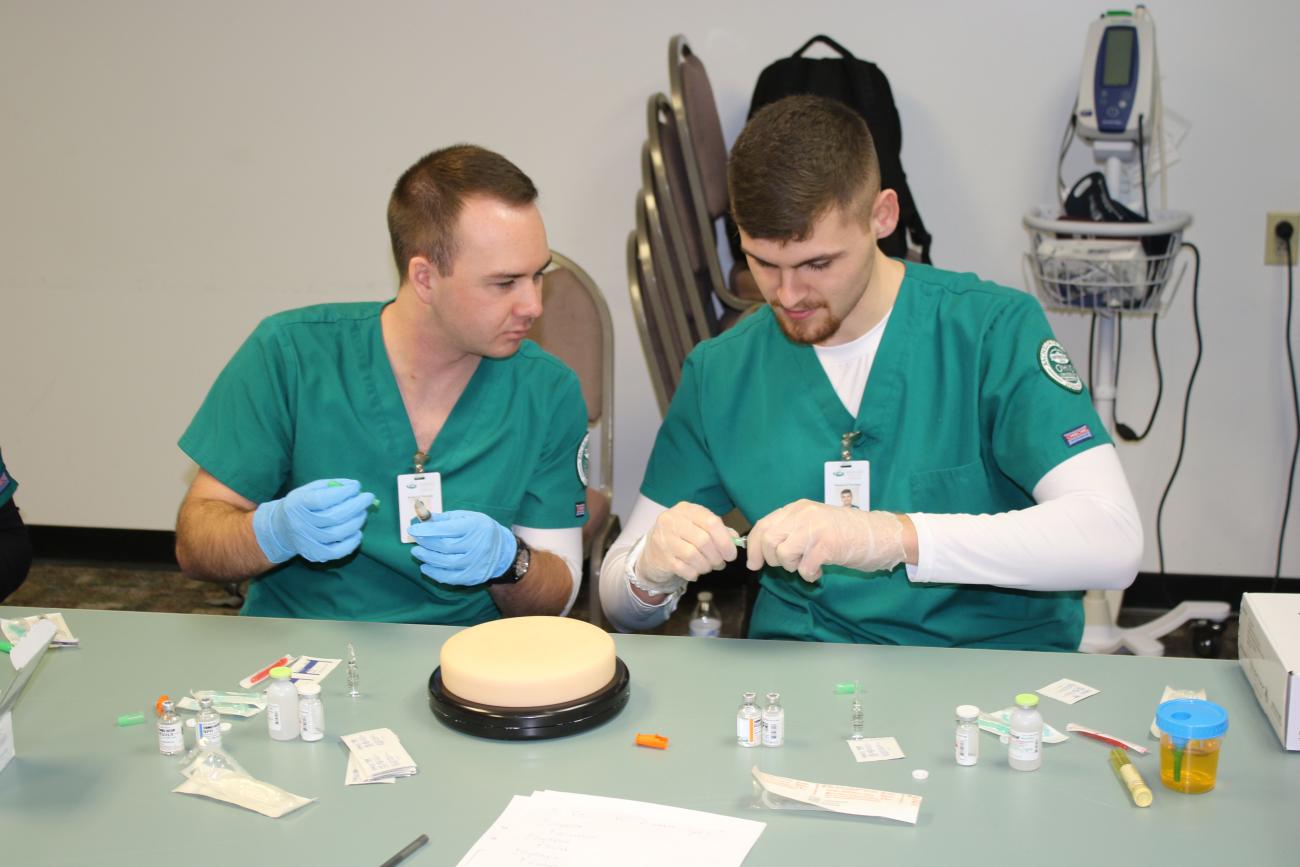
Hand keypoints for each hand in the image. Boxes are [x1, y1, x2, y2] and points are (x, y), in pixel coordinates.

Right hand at [252, 479, 374, 563]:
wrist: (282, 529)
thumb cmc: (302, 505)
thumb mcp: (310, 489)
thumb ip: (331, 485)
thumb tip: (355, 486)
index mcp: (297, 504)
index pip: (322, 499)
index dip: (343, 493)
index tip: (357, 486)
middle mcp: (300, 524)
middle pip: (333, 517)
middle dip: (356, 506)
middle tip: (368, 498)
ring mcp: (307, 542)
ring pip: (337, 534)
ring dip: (356, 522)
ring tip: (363, 512)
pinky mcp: (315, 554)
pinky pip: (337, 552)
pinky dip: (351, 543)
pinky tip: (357, 532)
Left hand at [409, 511, 515, 585]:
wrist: (503, 551)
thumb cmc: (480, 530)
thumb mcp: (466, 517)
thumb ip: (444, 518)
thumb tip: (422, 518)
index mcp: (475, 527)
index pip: (447, 529)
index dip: (427, 530)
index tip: (412, 529)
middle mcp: (477, 545)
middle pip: (445, 546)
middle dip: (426, 543)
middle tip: (415, 540)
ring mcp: (476, 563)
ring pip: (446, 563)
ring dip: (428, 558)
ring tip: (417, 552)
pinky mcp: (473, 577)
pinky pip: (450, 578)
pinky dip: (435, 573)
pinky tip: (426, 567)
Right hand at [635, 502, 737, 589]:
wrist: (652, 550)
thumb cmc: (681, 535)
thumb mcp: (698, 525)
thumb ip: (717, 530)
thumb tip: (735, 539)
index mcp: (686, 509)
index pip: (711, 522)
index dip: (725, 540)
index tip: (731, 554)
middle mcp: (672, 521)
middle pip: (703, 541)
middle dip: (716, 556)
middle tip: (720, 563)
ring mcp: (664, 539)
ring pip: (693, 556)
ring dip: (706, 566)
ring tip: (708, 567)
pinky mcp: (661, 558)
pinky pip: (684, 569)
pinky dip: (694, 573)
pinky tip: (695, 571)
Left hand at [745, 499, 904, 581]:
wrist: (882, 534)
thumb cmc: (847, 532)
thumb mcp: (815, 523)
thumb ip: (791, 530)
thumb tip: (762, 549)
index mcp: (798, 508)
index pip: (764, 525)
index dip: (754, 547)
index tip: (754, 564)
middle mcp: (804, 514)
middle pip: (768, 540)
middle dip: (773, 559)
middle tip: (790, 565)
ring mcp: (816, 528)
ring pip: (783, 554)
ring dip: (792, 567)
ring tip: (808, 565)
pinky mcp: (827, 544)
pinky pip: (803, 567)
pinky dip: (809, 575)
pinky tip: (819, 572)